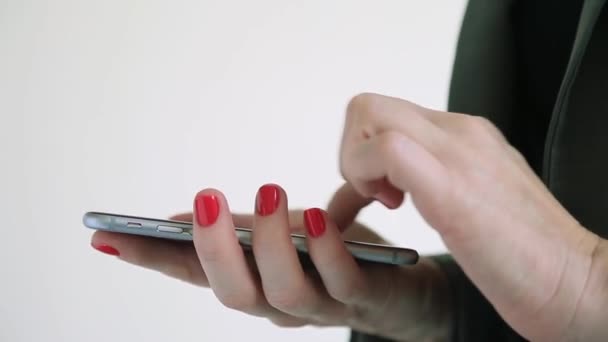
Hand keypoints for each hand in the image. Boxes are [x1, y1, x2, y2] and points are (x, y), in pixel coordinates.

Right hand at [91, 183, 451, 340]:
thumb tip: (184, 215)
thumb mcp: (279, 235)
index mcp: (253, 282)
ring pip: (281, 292)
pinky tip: (318, 217)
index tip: (106, 236)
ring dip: (268, 243)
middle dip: (211, 249)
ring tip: (266, 192)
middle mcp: (278, 302)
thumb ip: (237, 231)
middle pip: (231, 294)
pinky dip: (326, 250)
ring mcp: (320, 304)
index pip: (193, 275)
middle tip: (202, 201)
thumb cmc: (332, 256)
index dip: (149, 259)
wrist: (402, 286)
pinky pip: (341, 281)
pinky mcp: (363, 296)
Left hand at [339, 93, 607, 340]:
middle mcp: (460, 132)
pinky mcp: (452, 186)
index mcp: (466, 135)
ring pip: (369, 116)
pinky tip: (395, 208)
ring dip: (357, 164)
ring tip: (387, 202)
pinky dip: (367, 178)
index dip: (365, 149)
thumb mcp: (477, 196)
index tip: (380, 191)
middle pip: (369, 106)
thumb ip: (440, 175)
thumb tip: (395, 180)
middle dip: (352, 152)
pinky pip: (386, 151)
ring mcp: (458, 152)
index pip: (388, 113)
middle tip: (375, 193)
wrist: (579, 281)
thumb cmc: (528, 254)